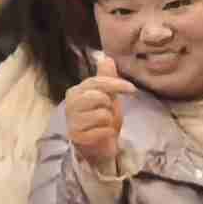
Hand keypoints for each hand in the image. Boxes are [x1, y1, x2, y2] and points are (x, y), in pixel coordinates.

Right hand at [65, 50, 133, 171]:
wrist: (99, 146)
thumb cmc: (102, 119)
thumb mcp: (107, 96)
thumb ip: (106, 78)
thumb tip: (106, 58)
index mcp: (76, 91)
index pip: (97, 82)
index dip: (116, 84)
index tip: (132, 89)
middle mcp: (70, 104)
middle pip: (99, 96)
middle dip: (109, 105)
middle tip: (107, 112)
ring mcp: (72, 121)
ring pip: (102, 114)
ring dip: (109, 121)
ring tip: (103, 124)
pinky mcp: (77, 136)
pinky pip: (103, 130)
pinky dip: (108, 133)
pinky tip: (102, 134)